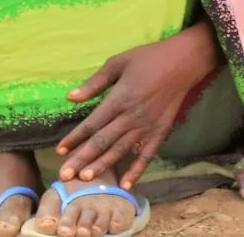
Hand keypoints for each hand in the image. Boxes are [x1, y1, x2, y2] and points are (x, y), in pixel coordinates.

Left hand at [57, 21, 220, 188]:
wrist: (184, 62)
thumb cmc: (148, 59)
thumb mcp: (118, 63)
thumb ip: (95, 83)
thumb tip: (71, 97)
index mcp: (119, 99)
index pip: (92, 124)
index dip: (75, 138)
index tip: (59, 150)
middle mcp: (131, 117)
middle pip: (103, 142)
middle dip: (82, 159)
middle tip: (65, 175)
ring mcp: (147, 127)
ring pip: (120, 150)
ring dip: (102, 165)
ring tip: (86, 178)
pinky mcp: (160, 132)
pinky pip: (147, 155)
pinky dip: (137, 170)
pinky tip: (126, 184)